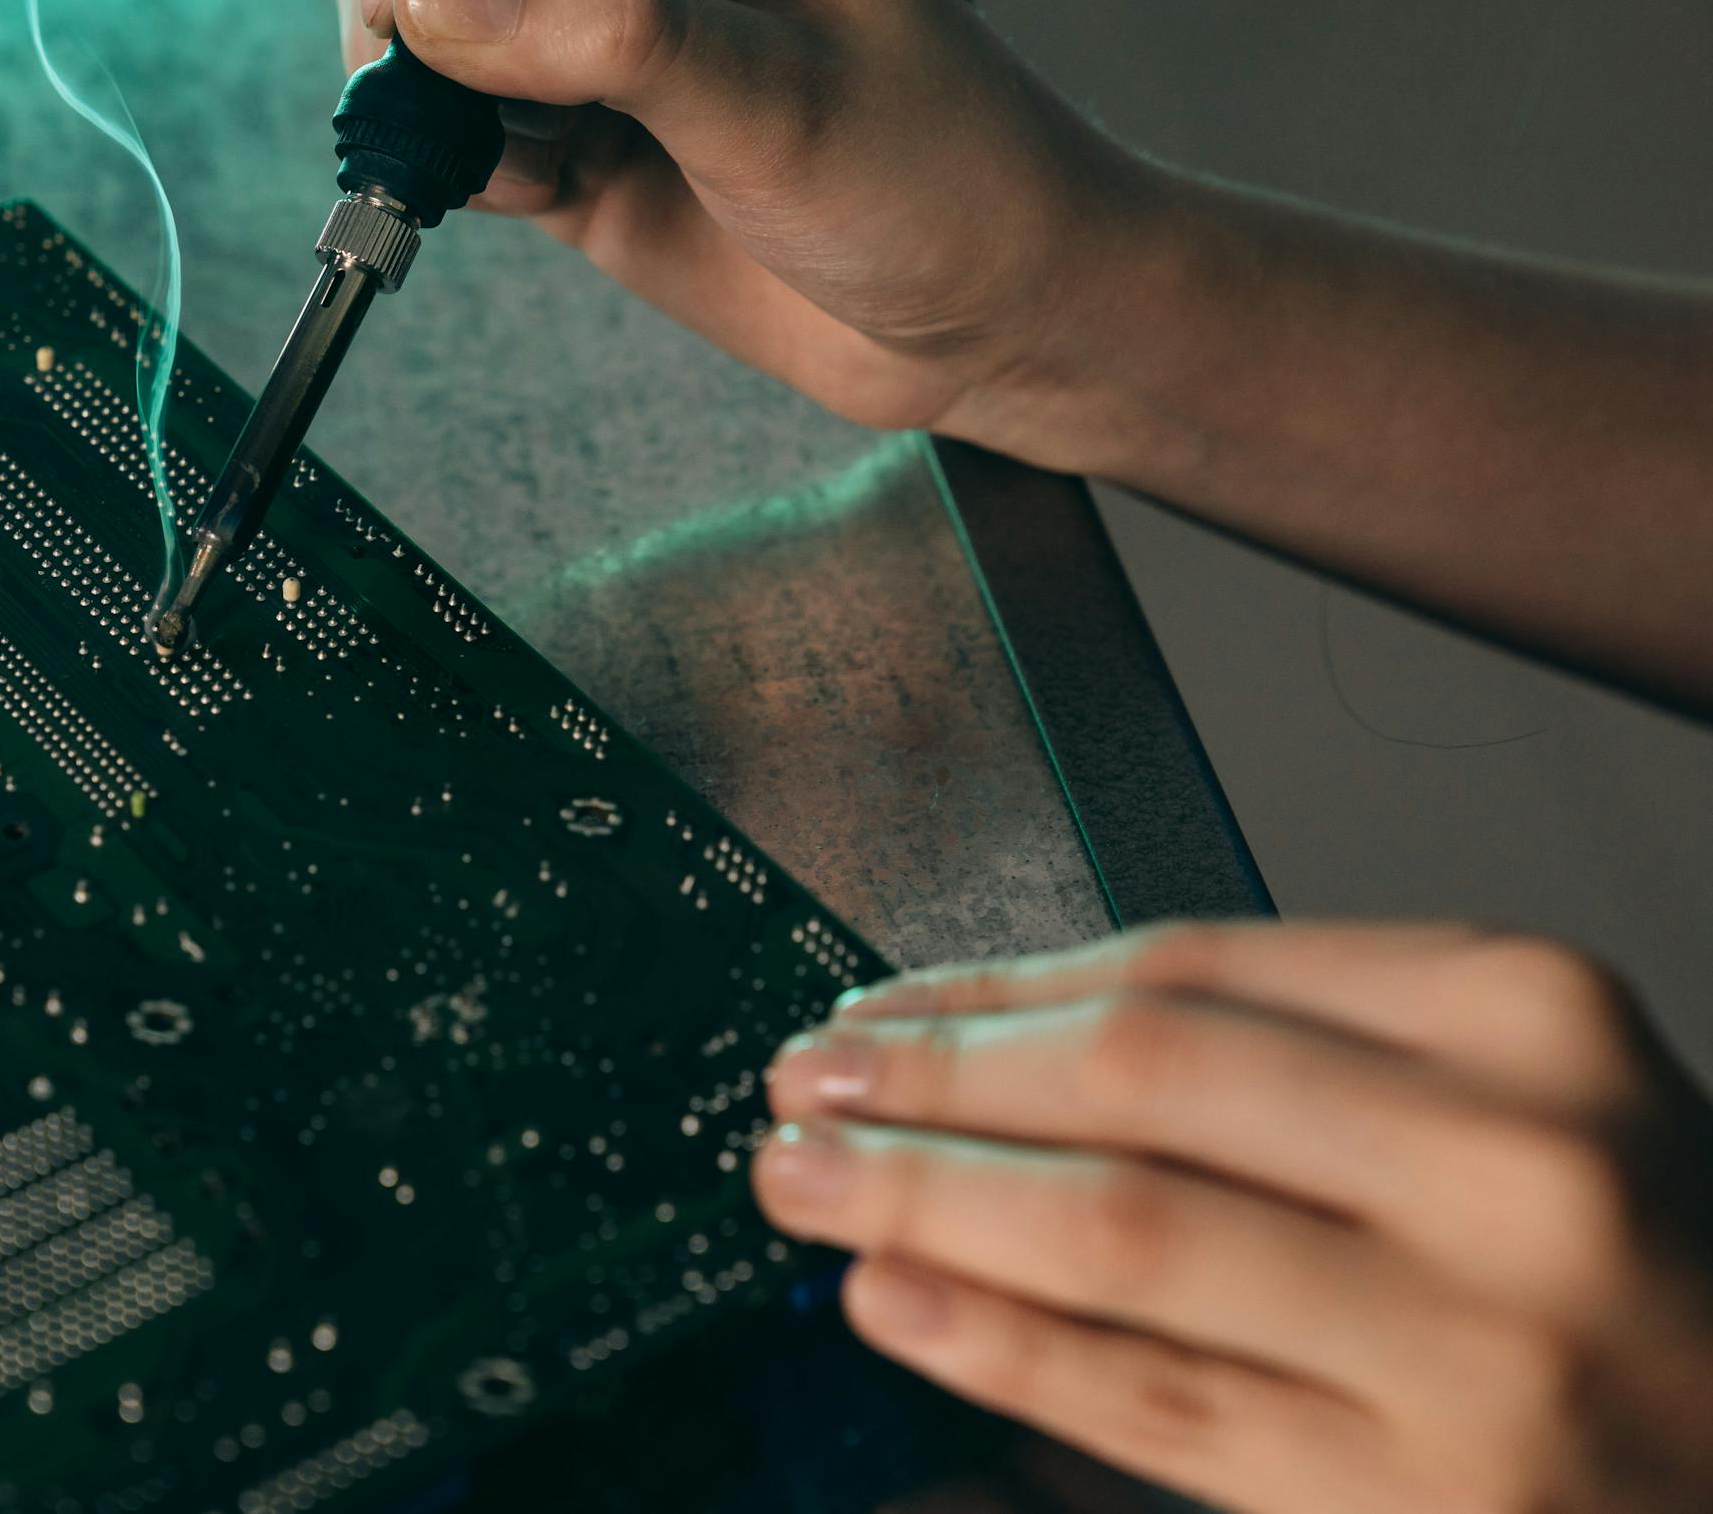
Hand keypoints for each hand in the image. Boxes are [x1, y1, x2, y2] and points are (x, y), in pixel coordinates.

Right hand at [327, 0, 1157, 464]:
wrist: (987, 320)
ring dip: (418, 84)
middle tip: (414, 72)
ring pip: (432, 18)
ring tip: (483, 147)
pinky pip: (461, 129)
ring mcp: (599, 41)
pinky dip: (455, 164)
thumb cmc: (944, 174)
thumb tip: (439, 0)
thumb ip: (609, 35)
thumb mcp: (780, 97)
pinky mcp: (581, 144)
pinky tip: (531, 193)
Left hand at [753, 922, 1712, 1512]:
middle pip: (1134, 1083)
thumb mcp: (1500, 1098)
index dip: (993, 986)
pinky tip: (895, 1303)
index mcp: (1524, 1018)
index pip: (1185, 970)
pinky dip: (999, 1346)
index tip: (877, 1002)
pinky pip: (1154, 1400)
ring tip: (809, 1184)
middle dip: (934, 1078)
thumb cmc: (1624, 1266)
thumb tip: (997, 1044)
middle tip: (807, 1083)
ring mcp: (1469, 1345)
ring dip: (924, 1201)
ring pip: (1119, 1234)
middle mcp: (1507, 1165)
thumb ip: (1285, 1059)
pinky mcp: (1417, 1500)